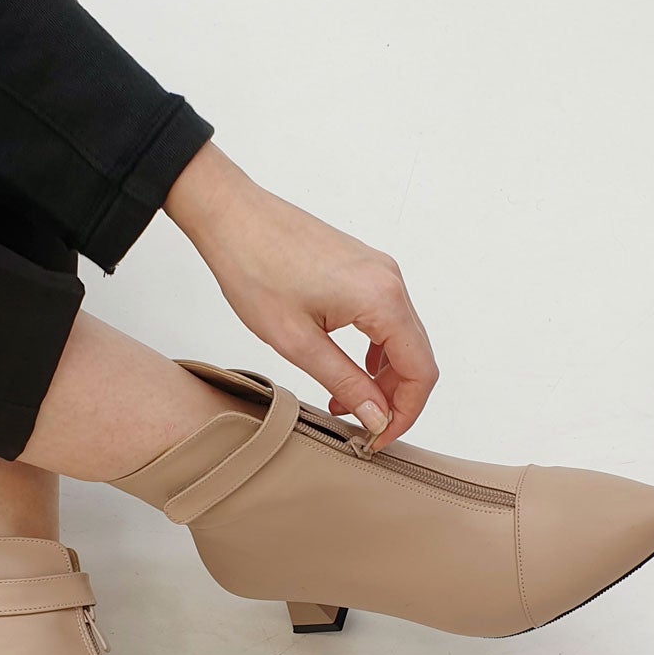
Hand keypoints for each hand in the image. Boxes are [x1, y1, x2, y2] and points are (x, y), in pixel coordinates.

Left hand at [163, 141, 437, 449]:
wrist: (232, 216)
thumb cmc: (254, 268)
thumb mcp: (297, 341)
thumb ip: (344, 382)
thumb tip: (376, 417)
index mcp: (381, 298)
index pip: (421, 371)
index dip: (406, 413)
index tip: (378, 438)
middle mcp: (390, 280)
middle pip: (416, 355)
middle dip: (394, 398)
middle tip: (361, 427)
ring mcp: (378, 270)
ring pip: (401, 337)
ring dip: (382, 376)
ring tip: (345, 400)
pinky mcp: (363, 267)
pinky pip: (385, 316)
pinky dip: (373, 349)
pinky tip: (345, 367)